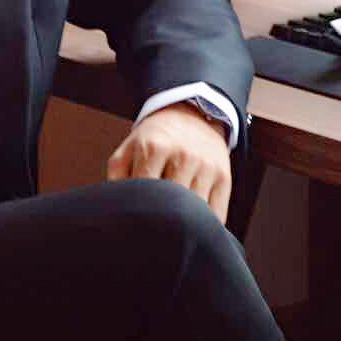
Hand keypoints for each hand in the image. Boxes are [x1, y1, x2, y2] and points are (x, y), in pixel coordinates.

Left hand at [105, 102, 231, 223]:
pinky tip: (193, 223)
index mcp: (155, 147)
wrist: (194, 113)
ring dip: (183, 226)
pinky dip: (204, 226)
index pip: (144, 191)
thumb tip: (116, 207)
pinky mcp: (224, 178)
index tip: (135, 221)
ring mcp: (206, 167)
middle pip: (170, 205)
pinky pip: (216, 216)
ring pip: (194, 214)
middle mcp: (184, 156)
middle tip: (154, 228)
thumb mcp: (130, 147)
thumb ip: (117, 175)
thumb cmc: (158, 137)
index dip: (139, 210)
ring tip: (172, 225)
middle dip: (160, 221)